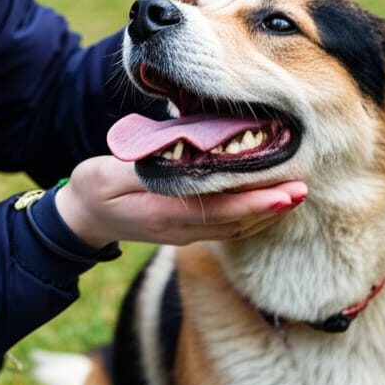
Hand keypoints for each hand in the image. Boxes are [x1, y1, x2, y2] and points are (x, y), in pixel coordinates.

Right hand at [55, 156, 307, 248]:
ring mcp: (185, 232)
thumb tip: (176, 152)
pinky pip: (226, 227)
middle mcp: (181, 228)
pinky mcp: (186, 229)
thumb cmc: (93, 189)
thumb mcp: (108, 173)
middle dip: (271, 208)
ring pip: (236, 228)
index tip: (283, 192)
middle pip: (236, 222)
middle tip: (302, 190)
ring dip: (266, 214)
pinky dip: (251, 216)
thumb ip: (145, 164)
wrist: (81, 219)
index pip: (219, 209)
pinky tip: (268, 204)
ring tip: (295, 195)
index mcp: (165, 213)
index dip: (253, 201)